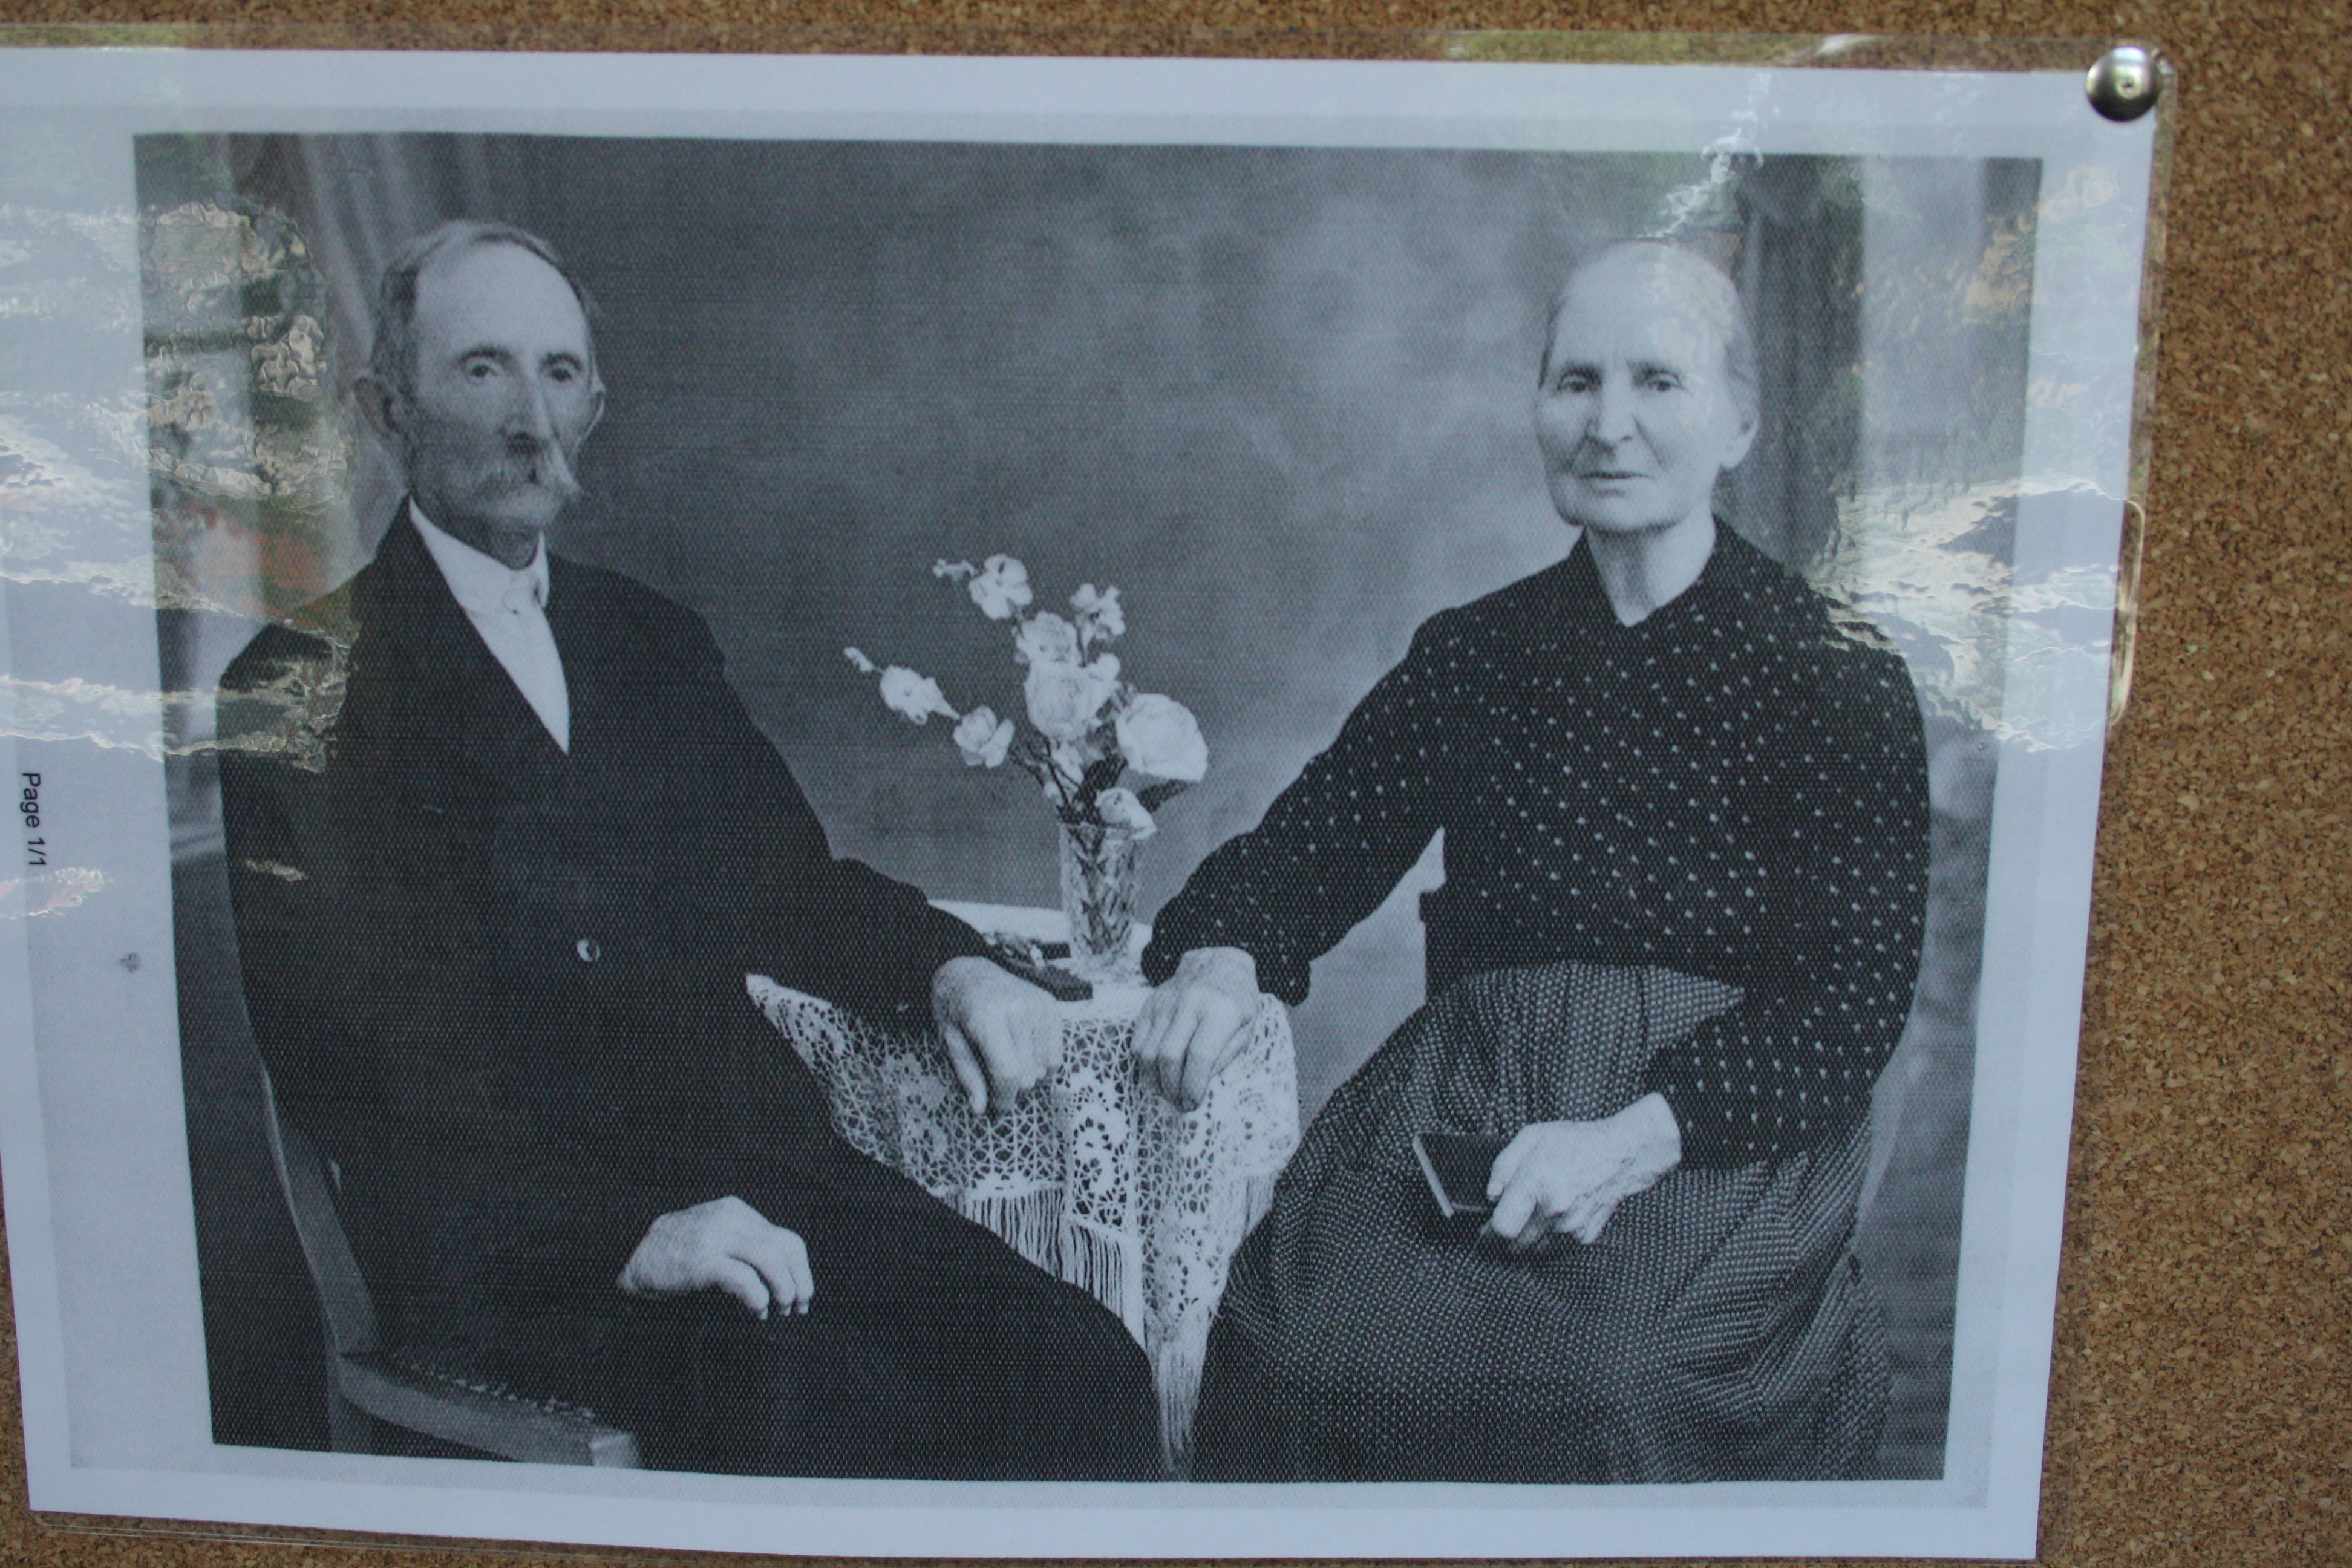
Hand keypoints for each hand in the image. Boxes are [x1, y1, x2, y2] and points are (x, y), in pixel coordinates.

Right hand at [617, 1195, 812, 1317]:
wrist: (630, 1255)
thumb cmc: (676, 1254)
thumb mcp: (714, 1238)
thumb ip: (743, 1248)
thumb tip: (782, 1281)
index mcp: (736, 1212)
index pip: (786, 1237)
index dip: (801, 1270)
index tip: (803, 1295)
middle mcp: (730, 1218)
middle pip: (785, 1247)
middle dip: (798, 1281)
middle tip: (795, 1308)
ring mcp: (716, 1237)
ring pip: (771, 1259)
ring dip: (783, 1290)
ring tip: (779, 1310)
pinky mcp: (702, 1260)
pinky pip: (744, 1278)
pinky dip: (758, 1297)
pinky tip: (756, 1311)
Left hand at [932, 955, 1063, 1115]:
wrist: (968, 972)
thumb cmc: (954, 1011)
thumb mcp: (949, 1043)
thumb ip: (968, 1076)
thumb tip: (980, 1110)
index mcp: (987, 1017)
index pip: (1007, 1072)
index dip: (1004, 1099)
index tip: (998, 1108)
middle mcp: (1017, 1008)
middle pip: (1028, 1074)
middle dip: (1012, 1087)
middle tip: (996, 1079)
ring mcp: (1038, 1004)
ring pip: (1045, 1068)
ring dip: (1029, 1075)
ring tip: (1009, 1061)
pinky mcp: (1050, 1004)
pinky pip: (1056, 1053)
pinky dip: (1042, 1062)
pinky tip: (1023, 1052)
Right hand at [1132, 946, 1259, 1109]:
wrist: (1219, 961)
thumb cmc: (1237, 1002)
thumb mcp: (1246, 1029)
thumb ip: (1224, 1057)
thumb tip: (1196, 1085)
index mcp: (1221, 1011)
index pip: (1199, 1057)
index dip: (1193, 1087)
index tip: (1192, 1104)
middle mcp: (1190, 1004)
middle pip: (1168, 1056)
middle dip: (1171, 1088)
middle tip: (1179, 1103)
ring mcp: (1166, 1002)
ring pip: (1148, 1051)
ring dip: (1155, 1080)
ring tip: (1168, 1092)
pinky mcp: (1150, 1003)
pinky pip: (1137, 1041)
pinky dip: (1144, 1064)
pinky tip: (1157, 1073)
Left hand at [1485, 1093, 1681, 1251]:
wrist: (1621, 1154)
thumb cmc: (1577, 1142)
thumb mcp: (1532, 1137)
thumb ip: (1504, 1165)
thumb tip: (1492, 1195)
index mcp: (1537, 1182)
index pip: (1503, 1226)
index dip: (1488, 1234)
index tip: (1483, 1232)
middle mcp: (1554, 1209)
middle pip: (1515, 1244)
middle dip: (1504, 1239)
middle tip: (1502, 1227)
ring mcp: (1571, 1226)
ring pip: (1535, 1249)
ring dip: (1525, 1241)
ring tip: (1528, 1220)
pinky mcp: (1585, 1235)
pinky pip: (1557, 1248)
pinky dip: (1549, 1239)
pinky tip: (1550, 1219)